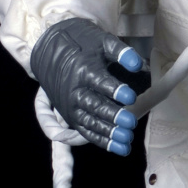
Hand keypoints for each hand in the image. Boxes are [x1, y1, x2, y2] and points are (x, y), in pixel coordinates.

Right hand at [29, 19, 146, 154]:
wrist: (48, 48)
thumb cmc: (82, 44)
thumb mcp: (101, 40)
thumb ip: (121, 51)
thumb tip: (138, 64)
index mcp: (84, 70)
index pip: (100, 82)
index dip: (115, 90)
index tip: (131, 96)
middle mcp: (75, 91)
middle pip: (94, 106)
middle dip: (112, 116)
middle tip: (131, 123)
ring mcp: (71, 106)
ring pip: (89, 122)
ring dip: (108, 132)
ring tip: (127, 140)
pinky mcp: (70, 116)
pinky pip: (85, 131)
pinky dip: (101, 140)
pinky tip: (118, 148)